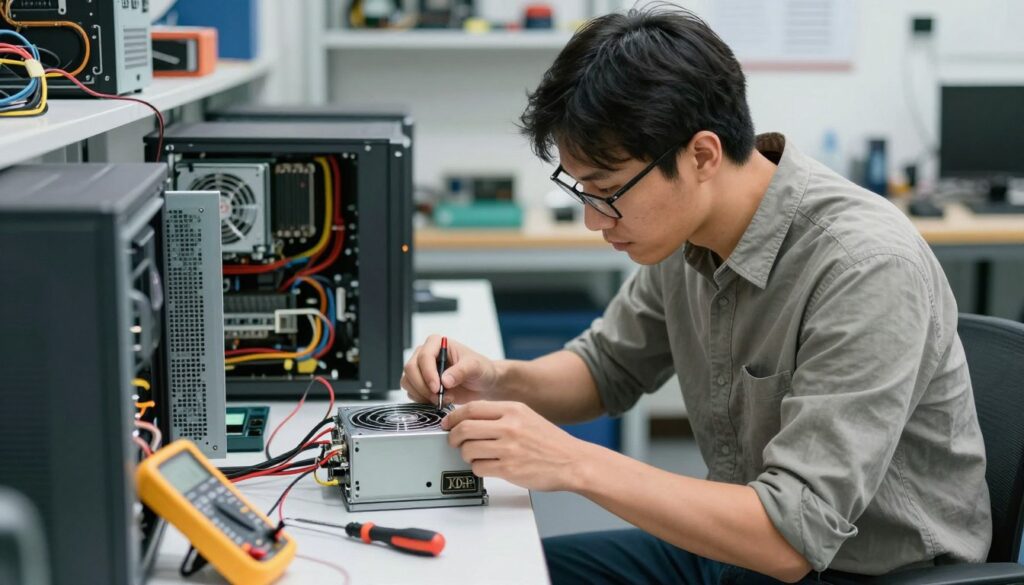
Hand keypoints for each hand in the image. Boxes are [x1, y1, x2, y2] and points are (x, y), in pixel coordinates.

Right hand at [401, 335, 498, 405]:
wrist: (482, 383)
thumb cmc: (480, 369)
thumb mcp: (475, 367)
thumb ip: (461, 371)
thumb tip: (444, 380)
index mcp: (436, 343)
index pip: (424, 356)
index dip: (428, 373)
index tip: (437, 388)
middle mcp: (425, 354)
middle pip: (410, 369)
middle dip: (423, 386)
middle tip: (438, 397)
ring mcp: (420, 369)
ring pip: (408, 381)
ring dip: (422, 394)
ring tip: (442, 399)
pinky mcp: (420, 383)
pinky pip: (411, 392)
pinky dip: (422, 400)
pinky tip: (439, 401)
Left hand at [442, 401, 591, 491]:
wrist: (572, 462)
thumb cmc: (549, 442)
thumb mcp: (526, 416)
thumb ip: (500, 415)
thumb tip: (469, 418)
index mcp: (513, 410)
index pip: (472, 408)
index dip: (454, 417)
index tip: (448, 423)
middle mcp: (510, 427)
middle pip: (465, 428)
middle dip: (453, 437)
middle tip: (454, 441)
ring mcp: (509, 449)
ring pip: (468, 449)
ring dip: (466, 454)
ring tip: (474, 455)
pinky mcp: (509, 469)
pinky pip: (478, 467)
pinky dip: (477, 468)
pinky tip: (487, 465)